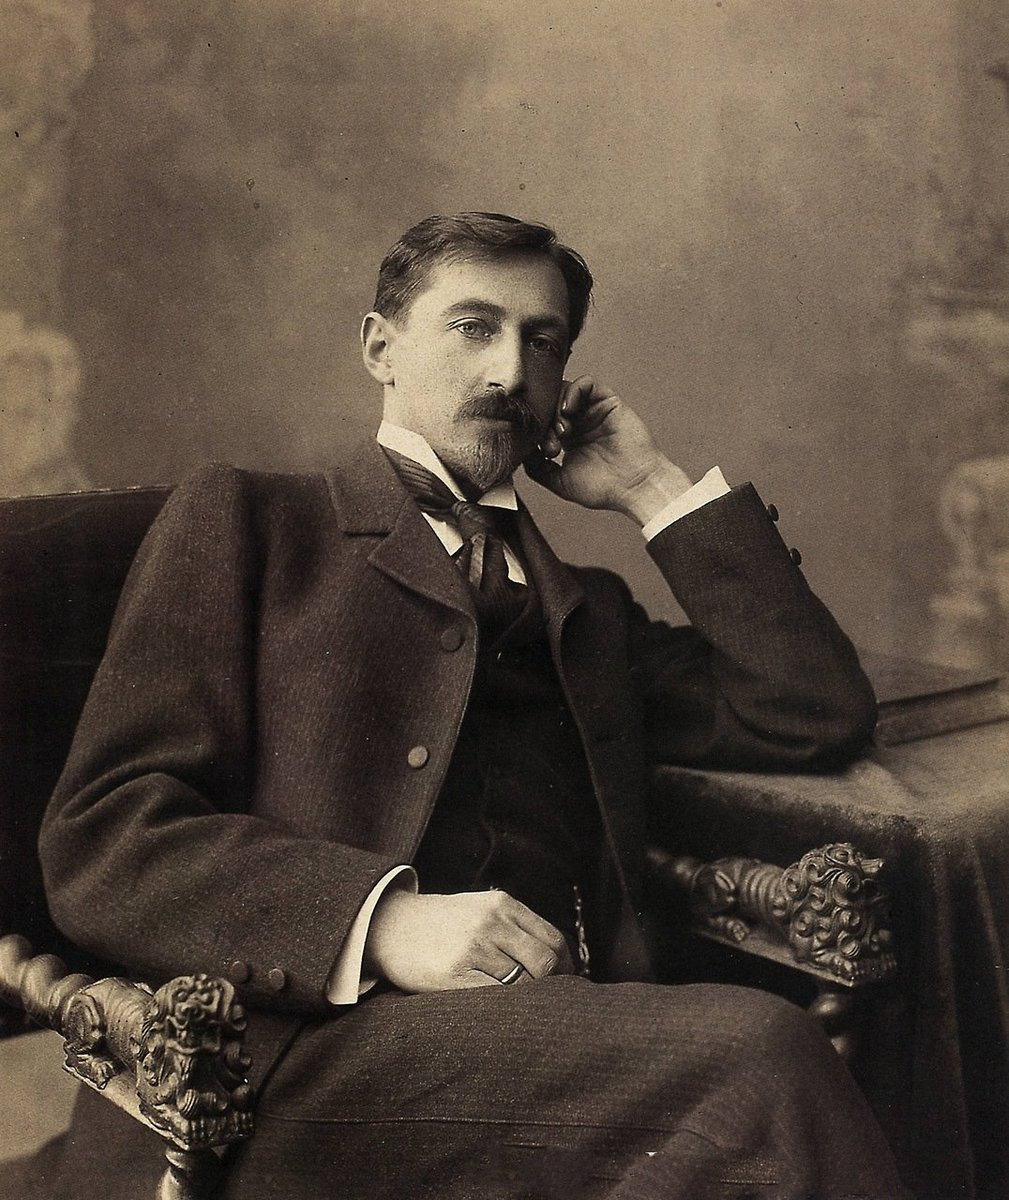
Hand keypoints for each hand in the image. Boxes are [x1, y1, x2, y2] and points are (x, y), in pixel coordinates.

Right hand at [362, 889, 573, 992]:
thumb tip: (556, 957)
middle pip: (545, 962)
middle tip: (547, 1001)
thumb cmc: (440, 921)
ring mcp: (472, 948)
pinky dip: (504, 1007)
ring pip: (522, 983)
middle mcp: (491, 923)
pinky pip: (494, 996)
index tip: (564, 982)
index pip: (552, 939)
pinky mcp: (453, 974)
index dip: (566, 966)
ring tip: (523, 1009)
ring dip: (527, 1000)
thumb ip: (514, 924)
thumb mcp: (479, 907)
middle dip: (552, 986)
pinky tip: (500, 1010)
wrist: (389, 924)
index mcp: (502, 904)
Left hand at [525, 376, 692, 525]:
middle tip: (553, 445)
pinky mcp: (608, 402)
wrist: (634, 487)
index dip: (537, 434)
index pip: (542, 423)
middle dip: (546, 423)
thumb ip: (538, 467)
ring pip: (564, 392)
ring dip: (557, 408)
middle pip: (550, 406)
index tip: (545, 453)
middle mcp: (579, 422)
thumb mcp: (560, 481)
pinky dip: (573, 391)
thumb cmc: (604, 488)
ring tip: (563, 431)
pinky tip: (569, 410)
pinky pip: (587, 383)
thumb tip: (521, 451)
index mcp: (568, 439)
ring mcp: (593, 411)